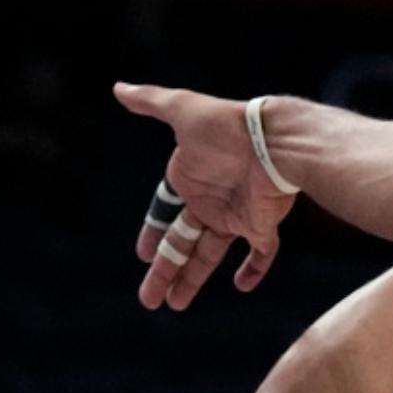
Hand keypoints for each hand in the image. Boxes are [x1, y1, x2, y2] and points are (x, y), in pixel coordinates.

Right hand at [115, 82, 297, 310]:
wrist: (273, 140)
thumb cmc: (226, 125)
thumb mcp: (181, 109)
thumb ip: (151, 101)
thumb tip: (118, 88)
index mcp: (187, 180)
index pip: (164, 213)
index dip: (152, 233)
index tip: (143, 254)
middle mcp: (210, 202)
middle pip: (180, 244)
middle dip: (164, 271)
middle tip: (148, 299)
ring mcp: (236, 215)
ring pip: (209, 256)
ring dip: (193, 280)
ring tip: (174, 305)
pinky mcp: (262, 225)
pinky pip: (260, 253)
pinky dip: (253, 270)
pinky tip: (241, 286)